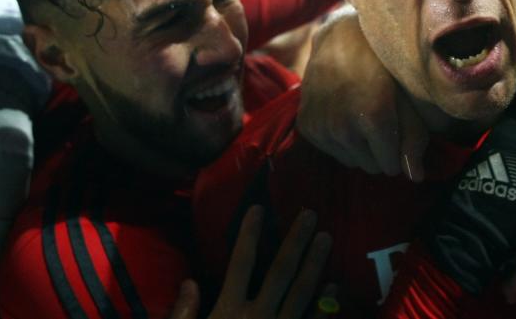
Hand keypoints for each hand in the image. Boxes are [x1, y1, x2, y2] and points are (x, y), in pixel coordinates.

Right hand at [169, 206, 333, 318]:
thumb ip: (182, 314)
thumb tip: (191, 281)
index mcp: (227, 312)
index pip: (239, 264)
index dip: (249, 235)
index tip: (257, 208)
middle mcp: (257, 318)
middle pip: (280, 272)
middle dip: (296, 241)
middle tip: (311, 213)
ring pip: (301, 293)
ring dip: (315, 264)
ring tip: (327, 238)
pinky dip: (323, 303)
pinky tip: (333, 284)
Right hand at [298, 10, 428, 179]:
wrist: (342, 37)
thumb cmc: (384, 64)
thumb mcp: (409, 96)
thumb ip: (414, 138)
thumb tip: (416, 178)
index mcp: (373, 117)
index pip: (392, 167)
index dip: (400, 151)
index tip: (398, 130)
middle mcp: (343, 126)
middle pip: (372, 167)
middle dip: (381, 151)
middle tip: (382, 120)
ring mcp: (321, 127)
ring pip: (352, 161)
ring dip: (361, 147)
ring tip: (363, 115)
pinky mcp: (306, 126)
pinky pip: (331, 151)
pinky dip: (341, 140)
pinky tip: (344, 113)